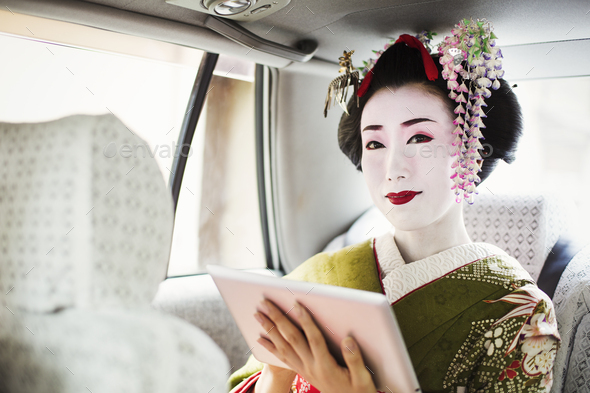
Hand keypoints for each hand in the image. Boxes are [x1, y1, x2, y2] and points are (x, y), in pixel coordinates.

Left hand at [254, 299, 376, 392]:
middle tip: (265, 303)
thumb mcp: (363, 378)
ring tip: (258, 314)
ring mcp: (304, 369)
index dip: (306, 320)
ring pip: (282, 346)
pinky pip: (282, 358)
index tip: (297, 304)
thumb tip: (348, 339)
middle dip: (277, 319)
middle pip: (291, 339)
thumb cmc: (359, 391)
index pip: (314, 338)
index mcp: (326, 365)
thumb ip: (355, 359)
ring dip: (269, 329)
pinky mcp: (302, 371)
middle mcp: (311, 366)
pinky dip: (270, 347)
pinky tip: (260, 339)